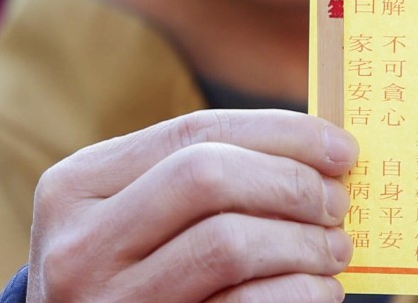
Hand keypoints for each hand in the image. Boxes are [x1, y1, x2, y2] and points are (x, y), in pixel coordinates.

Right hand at [26, 109, 357, 301]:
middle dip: (291, 182)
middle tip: (338, 202)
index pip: (193, 132)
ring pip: (228, 243)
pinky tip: (318, 289)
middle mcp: (80, 244)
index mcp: (76, 186)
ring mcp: (111, 301)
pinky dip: (298, 292)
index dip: (280, 133)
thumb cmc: (133, 273)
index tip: (341, 147)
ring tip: (334, 249)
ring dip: (302, 242)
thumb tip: (316, 149)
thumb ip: (200, 177)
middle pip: (207, 176)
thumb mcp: (135, 216)